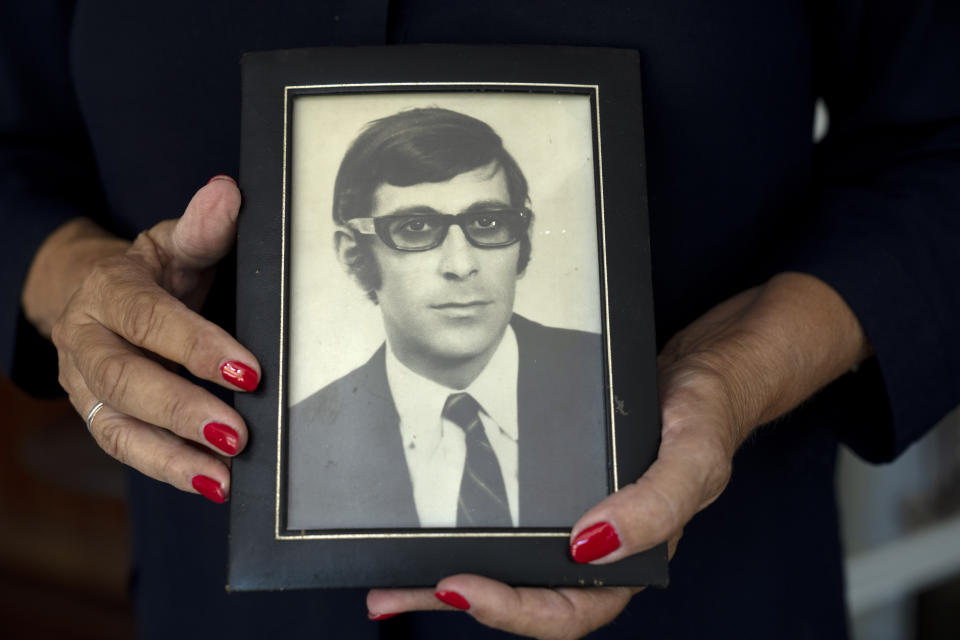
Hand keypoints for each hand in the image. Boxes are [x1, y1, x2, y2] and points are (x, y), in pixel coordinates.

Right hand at [24, 176, 258, 502]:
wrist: (99, 296)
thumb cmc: (151, 271)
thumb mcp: (173, 244)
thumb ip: (202, 228)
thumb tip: (228, 194)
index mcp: (109, 290)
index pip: (150, 320)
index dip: (198, 347)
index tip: (248, 372)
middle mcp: (87, 340)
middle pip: (127, 381)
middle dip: (183, 410)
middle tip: (237, 433)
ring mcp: (85, 384)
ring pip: (119, 426)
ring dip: (173, 456)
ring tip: (224, 476)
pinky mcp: (97, 415)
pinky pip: (126, 449)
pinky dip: (168, 470)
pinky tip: (211, 484)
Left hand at [366, 273, 870, 638]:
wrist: (708, 365)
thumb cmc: (710, 412)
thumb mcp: (694, 456)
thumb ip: (654, 506)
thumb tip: (591, 547)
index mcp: (632, 559)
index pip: (568, 610)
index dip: (513, 612)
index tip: (458, 587)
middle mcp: (596, 548)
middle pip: (523, 598)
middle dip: (457, 601)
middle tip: (391, 595)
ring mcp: (574, 517)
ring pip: (508, 564)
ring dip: (447, 577)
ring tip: (387, 581)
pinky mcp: (557, 485)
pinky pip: (509, 520)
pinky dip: (468, 529)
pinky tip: (425, 525)